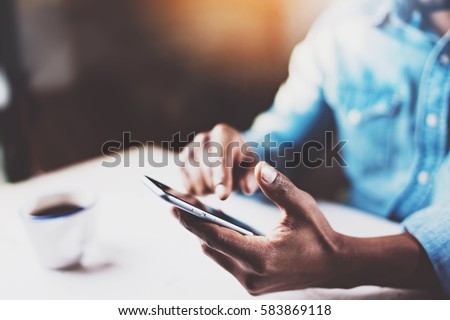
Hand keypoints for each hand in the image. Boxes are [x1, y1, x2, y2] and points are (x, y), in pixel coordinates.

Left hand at [173, 161, 343, 294]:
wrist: (335, 267)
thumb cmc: (319, 236)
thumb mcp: (303, 207)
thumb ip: (279, 188)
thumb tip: (258, 167)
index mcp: (261, 257)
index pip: (216, 237)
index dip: (193, 221)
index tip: (172, 206)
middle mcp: (251, 276)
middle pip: (210, 246)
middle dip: (194, 224)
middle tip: (177, 202)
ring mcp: (251, 284)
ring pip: (216, 254)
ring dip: (205, 233)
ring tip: (192, 209)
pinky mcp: (252, 284)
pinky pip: (225, 259)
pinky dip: (218, 241)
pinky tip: (215, 223)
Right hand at [180, 124, 258, 199]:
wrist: (226, 155)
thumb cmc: (241, 161)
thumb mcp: (251, 166)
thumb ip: (251, 176)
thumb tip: (246, 188)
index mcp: (223, 134)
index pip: (219, 158)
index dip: (221, 178)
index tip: (223, 196)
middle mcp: (203, 138)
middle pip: (206, 172)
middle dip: (217, 185)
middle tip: (227, 188)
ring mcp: (189, 149)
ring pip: (195, 181)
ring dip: (209, 189)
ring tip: (217, 183)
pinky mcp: (180, 163)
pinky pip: (187, 186)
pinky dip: (199, 191)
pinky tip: (207, 184)